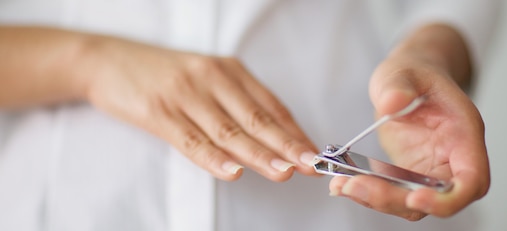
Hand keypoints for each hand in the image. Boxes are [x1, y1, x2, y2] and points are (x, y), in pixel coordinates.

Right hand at [79, 36, 317, 181]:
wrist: (109, 60)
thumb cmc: (164, 74)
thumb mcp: (206, 79)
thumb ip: (237, 104)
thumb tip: (272, 139)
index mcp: (229, 70)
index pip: (272, 107)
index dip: (295, 133)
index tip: (314, 154)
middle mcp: (213, 79)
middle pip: (257, 119)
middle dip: (288, 145)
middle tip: (311, 165)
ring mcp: (186, 95)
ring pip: (229, 131)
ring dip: (259, 154)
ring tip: (283, 172)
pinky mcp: (159, 111)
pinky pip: (191, 140)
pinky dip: (213, 158)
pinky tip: (233, 172)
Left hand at [328, 54, 489, 220]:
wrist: (407, 79)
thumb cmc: (414, 74)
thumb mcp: (403, 71)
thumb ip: (399, 85)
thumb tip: (391, 102)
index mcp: (464, 133)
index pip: (472, 181)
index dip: (448, 198)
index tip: (415, 197)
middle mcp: (454, 158)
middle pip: (439, 200)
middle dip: (398, 200)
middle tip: (357, 186)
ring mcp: (432, 169)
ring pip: (413, 204)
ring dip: (378, 200)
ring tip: (342, 185)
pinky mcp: (410, 175)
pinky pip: (394, 194)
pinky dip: (369, 193)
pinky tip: (342, 183)